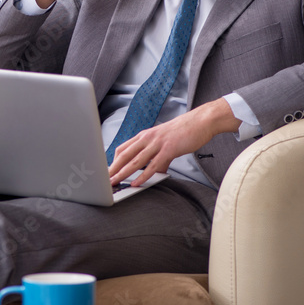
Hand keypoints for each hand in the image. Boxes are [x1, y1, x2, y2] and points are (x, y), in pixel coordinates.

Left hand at [108, 98, 239, 186]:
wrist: (201, 121)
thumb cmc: (184, 132)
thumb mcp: (166, 143)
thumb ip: (158, 158)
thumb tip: (156, 171)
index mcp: (145, 135)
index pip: (123, 148)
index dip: (113, 161)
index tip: (106, 171)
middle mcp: (147, 138)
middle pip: (124, 155)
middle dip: (112, 168)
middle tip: (103, 180)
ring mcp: (157, 143)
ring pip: (135, 160)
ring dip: (122, 173)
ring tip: (114, 182)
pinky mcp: (168, 149)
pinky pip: (153, 165)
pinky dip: (143, 175)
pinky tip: (136, 183)